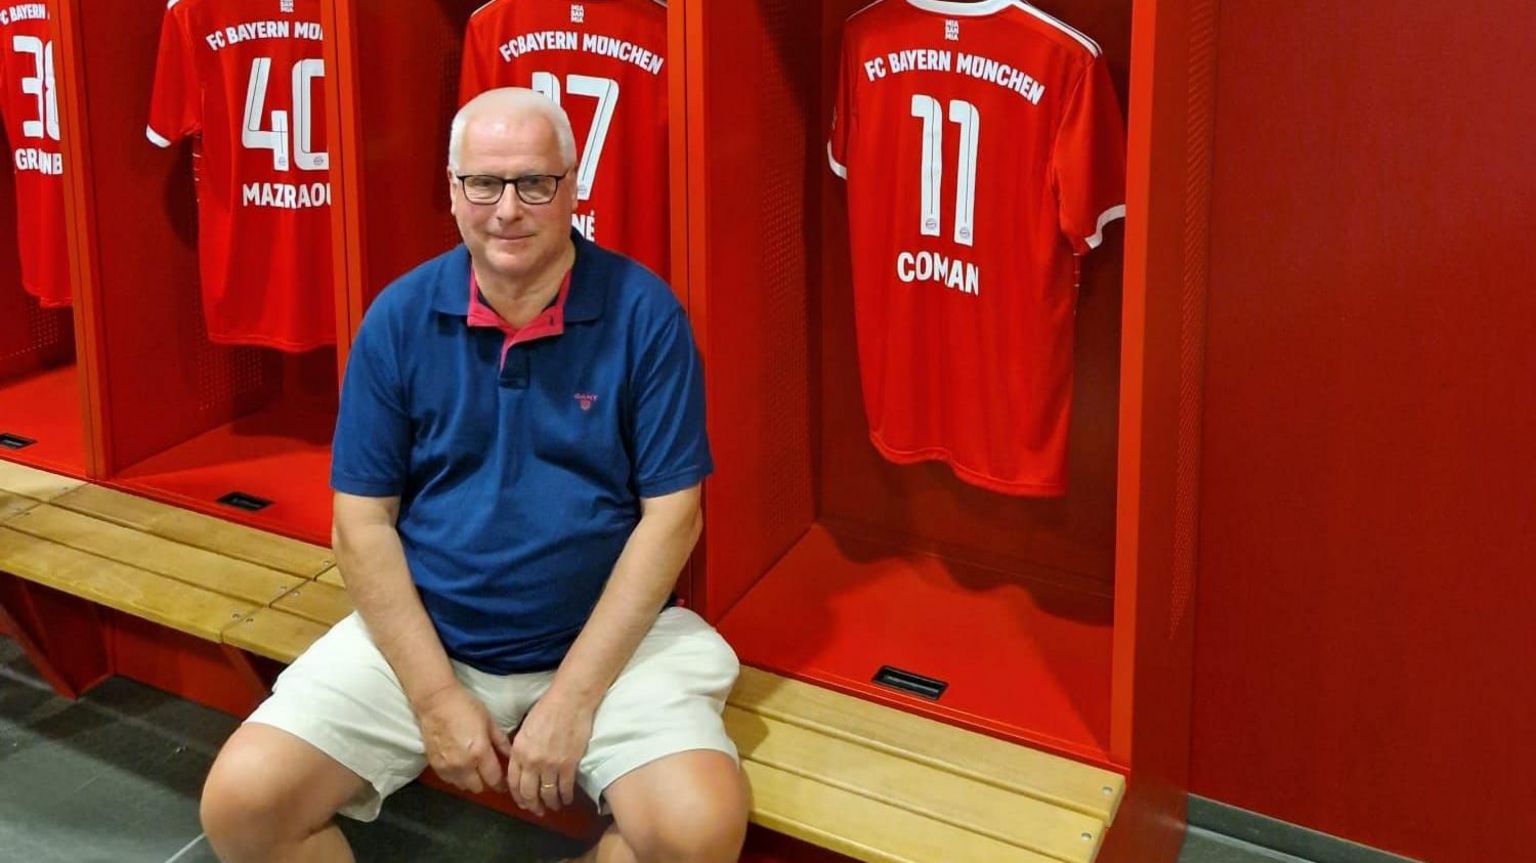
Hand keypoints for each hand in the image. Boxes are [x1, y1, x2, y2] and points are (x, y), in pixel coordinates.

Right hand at [415, 683, 510, 793]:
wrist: (436, 702)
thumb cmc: (464, 707)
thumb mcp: (489, 721)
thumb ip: (501, 742)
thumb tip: (512, 756)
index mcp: (480, 753)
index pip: (494, 779)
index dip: (501, 783)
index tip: (504, 783)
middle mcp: (463, 764)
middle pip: (478, 788)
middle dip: (486, 783)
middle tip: (489, 774)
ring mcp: (447, 766)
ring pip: (463, 786)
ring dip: (470, 781)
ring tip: (474, 769)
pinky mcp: (435, 765)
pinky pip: (449, 780)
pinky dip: (456, 777)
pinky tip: (460, 766)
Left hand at [507, 694, 593, 815]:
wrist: (570, 701)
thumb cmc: (548, 708)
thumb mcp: (525, 728)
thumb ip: (521, 748)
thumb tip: (522, 763)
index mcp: (518, 751)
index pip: (513, 782)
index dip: (518, 796)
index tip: (522, 801)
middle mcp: (531, 761)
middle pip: (528, 792)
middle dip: (532, 805)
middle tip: (537, 810)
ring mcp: (550, 765)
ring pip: (547, 794)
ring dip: (550, 804)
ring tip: (553, 806)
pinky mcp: (568, 764)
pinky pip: (565, 787)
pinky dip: (566, 796)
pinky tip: (567, 799)